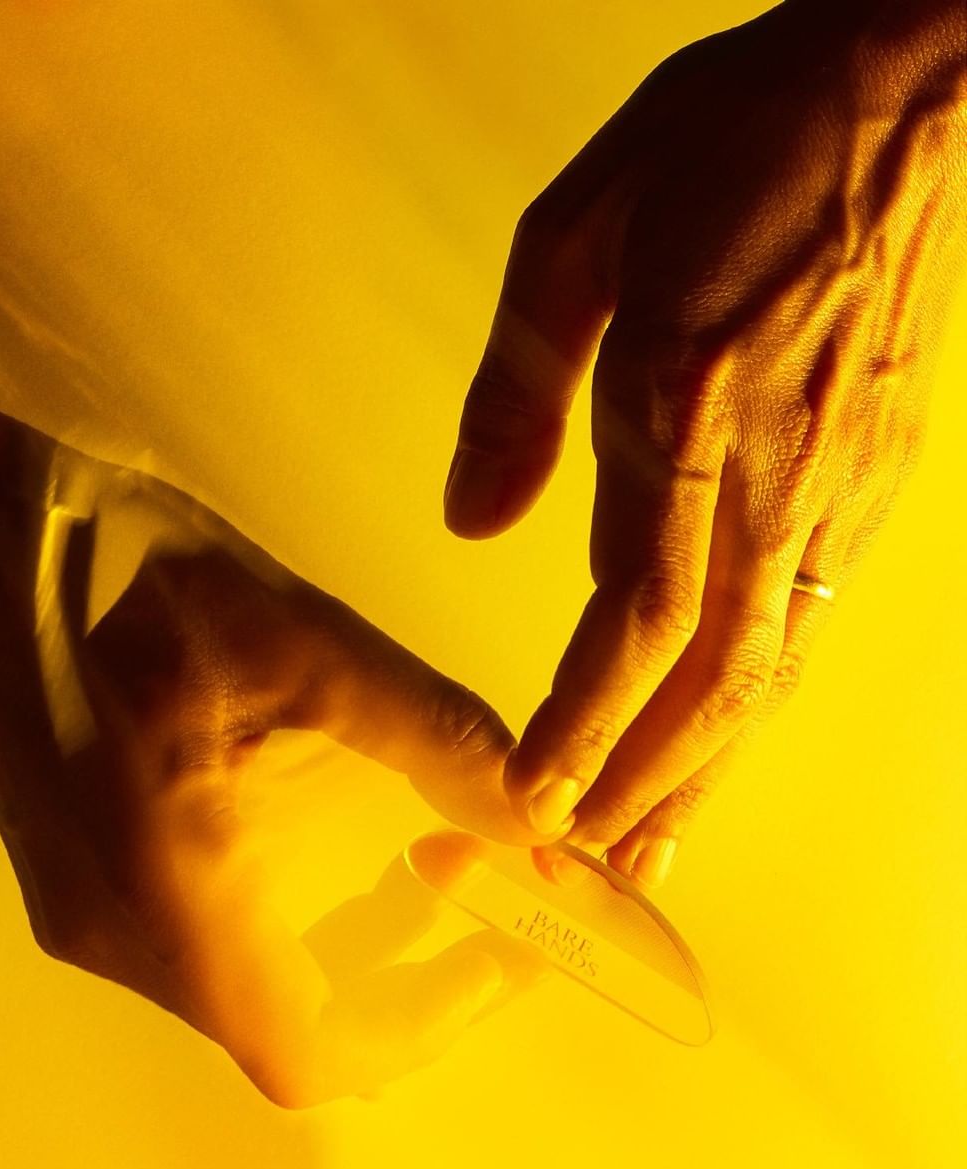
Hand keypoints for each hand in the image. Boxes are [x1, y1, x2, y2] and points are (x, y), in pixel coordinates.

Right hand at [0, 370, 548, 1107]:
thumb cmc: (119, 573)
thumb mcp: (310, 651)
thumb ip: (435, 741)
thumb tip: (537, 816)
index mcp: (171, 898)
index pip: (316, 1053)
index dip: (432, 1025)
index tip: (505, 960)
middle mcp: (119, 934)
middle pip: (289, 1023)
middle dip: (410, 973)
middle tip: (489, 897)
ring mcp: (85, 907)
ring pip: (247, 979)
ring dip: (351, 940)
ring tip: (432, 855)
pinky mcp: (75, 866)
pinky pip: (201, 932)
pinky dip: (289, 911)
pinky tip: (330, 825)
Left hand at [444, 2, 965, 884]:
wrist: (904, 89)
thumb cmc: (736, 140)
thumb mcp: (580, 232)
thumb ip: (517, 389)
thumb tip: (471, 522)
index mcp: (688, 400)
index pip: (633, 611)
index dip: (581, 721)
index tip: (532, 801)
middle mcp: (774, 469)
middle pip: (709, 677)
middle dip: (639, 785)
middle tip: (582, 874)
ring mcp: (837, 487)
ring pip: (768, 669)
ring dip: (700, 772)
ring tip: (646, 853)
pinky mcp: (871, 487)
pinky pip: (802, 625)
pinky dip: (751, 707)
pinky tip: (716, 749)